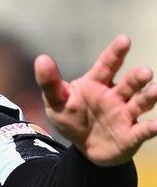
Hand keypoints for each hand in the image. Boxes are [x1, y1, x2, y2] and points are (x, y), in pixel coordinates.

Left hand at [35, 35, 156, 165]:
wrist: (83, 147)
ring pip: (140, 103)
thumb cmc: (72, 118)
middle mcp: (115, 96)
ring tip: (156, 90)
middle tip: (144, 72)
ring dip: (149, 97)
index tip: (124, 39)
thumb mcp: (56, 102)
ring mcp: (126, 114)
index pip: (107, 65)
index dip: (115, 53)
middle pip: (128, 84)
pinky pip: (144, 130)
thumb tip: (42, 58)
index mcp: (96, 84)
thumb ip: (50, 83)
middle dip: (137, 78)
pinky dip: (152, 128)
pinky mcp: (132, 134)